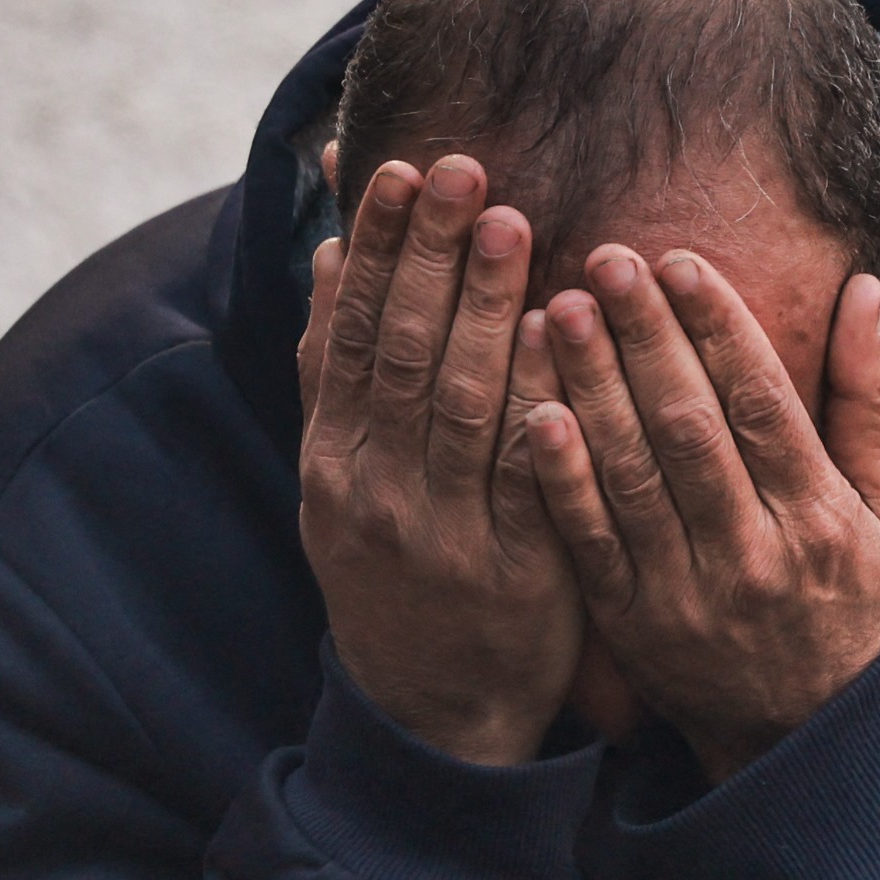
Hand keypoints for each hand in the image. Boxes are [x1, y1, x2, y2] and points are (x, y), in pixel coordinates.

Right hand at [293, 155, 581, 767]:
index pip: (352, 331)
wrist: (429, 711)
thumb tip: (324, 257)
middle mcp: (375, 487)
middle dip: (430, 254)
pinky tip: (554, 340)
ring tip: (512, 222)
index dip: (375, 249)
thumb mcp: (343, 476)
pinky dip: (537, 403)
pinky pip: (526, 478)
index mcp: (334, 455)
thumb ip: (336, 372)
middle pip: (403, 352)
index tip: (398, 169)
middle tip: (463, 168)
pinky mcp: (513, 572)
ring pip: (460, 403)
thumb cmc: (396, 569)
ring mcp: (442, 531)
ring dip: (483, 307)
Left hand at [515, 240, 879, 782]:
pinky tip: (537, 411)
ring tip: (564, 309)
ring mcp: (686, 591)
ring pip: (632, 473)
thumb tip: (859, 288)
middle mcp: (752, 554)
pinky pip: (589, 538)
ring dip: (593, 387)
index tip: (681, 261)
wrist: (798, 728)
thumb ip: (870, 396)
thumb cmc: (846, 596)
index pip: (763, 404)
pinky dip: (562, 476)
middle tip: (606, 259)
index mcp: (818, 518)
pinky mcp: (631, 619)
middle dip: (647, 338)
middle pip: (690, 429)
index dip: (720, 328)